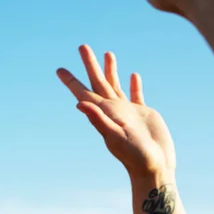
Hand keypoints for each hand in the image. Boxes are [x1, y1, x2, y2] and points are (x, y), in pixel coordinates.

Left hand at [57, 45, 175, 177]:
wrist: (155, 168)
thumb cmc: (134, 156)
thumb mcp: (114, 137)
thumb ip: (98, 119)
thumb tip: (79, 103)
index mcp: (102, 113)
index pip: (82, 92)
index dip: (71, 80)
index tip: (58, 69)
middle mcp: (112, 110)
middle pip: (98, 81)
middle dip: (90, 64)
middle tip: (82, 46)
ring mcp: (127, 111)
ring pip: (116, 85)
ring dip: (111, 70)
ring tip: (108, 53)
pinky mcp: (143, 114)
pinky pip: (136, 95)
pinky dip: (134, 85)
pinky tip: (133, 75)